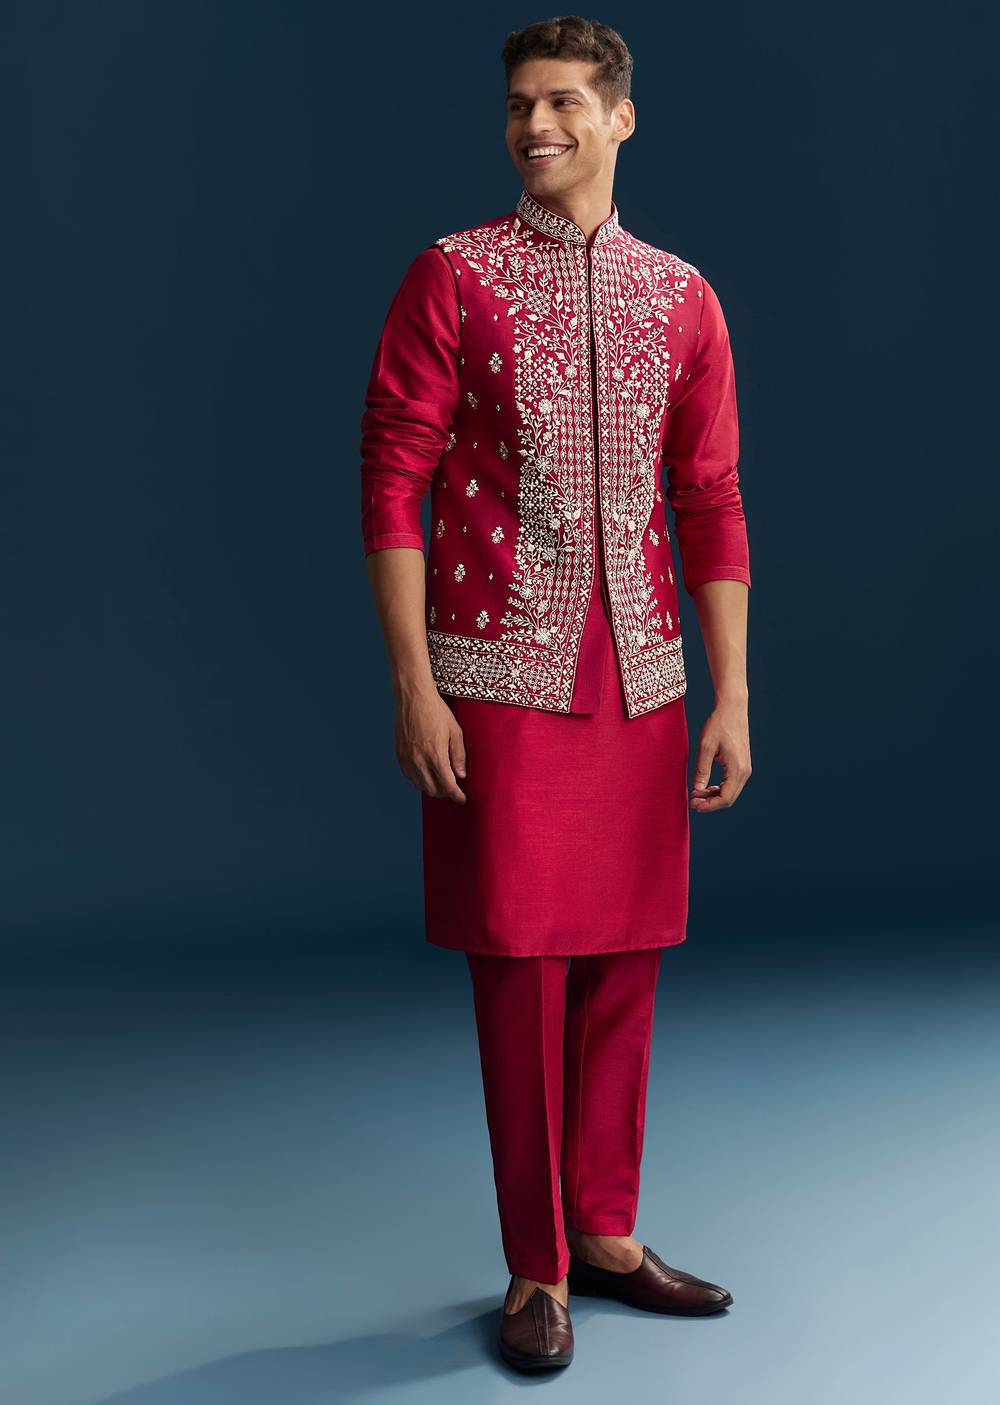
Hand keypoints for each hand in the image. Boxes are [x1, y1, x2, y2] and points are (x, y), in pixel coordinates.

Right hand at [395, 688, 467, 802]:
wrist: (413, 698)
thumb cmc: (437, 712)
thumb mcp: (455, 731)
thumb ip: (458, 756)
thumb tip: (461, 775)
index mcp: (435, 756)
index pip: (447, 786)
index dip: (456, 796)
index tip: (462, 799)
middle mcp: (419, 761)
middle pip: (433, 790)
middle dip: (445, 793)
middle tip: (453, 789)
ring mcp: (407, 758)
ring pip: (420, 786)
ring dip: (432, 788)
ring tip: (441, 782)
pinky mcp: (399, 754)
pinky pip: (409, 776)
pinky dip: (419, 780)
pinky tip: (426, 774)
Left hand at [690, 698, 750, 811]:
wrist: (732, 708)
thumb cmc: (718, 724)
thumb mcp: (706, 746)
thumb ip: (702, 769)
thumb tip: (697, 790)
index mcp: (737, 768)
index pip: (725, 798)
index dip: (708, 805)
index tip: (693, 804)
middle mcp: (745, 771)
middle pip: (729, 798)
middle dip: (710, 803)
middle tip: (692, 801)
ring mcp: (745, 768)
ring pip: (730, 792)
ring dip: (714, 796)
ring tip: (696, 793)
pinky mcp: (742, 764)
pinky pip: (731, 783)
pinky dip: (719, 788)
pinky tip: (705, 786)